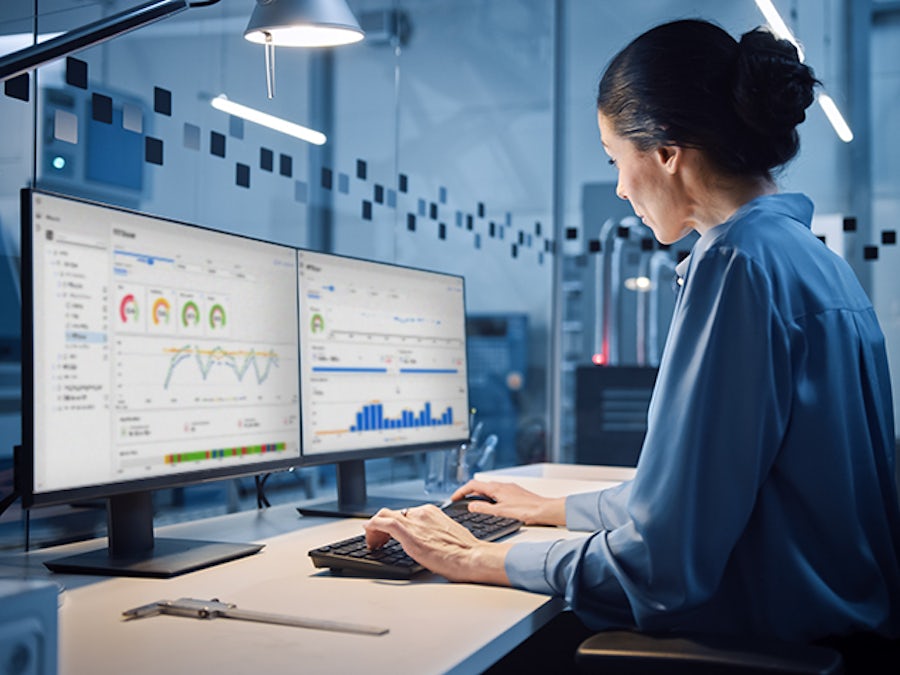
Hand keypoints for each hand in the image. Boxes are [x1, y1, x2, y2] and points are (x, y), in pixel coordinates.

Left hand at [364, 505, 511, 584]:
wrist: (472, 557)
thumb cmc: (465, 552)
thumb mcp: (447, 536)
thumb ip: (433, 534)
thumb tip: (427, 542)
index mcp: (431, 513)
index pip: (405, 514)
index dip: (393, 525)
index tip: (389, 535)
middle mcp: (421, 513)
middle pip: (392, 514)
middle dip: (381, 527)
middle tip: (378, 541)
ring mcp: (414, 521)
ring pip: (384, 516)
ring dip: (374, 529)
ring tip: (373, 543)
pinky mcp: (408, 532)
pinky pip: (382, 523)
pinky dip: (372, 528)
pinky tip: (369, 538)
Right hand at [449, 480, 566, 525]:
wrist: (545, 510)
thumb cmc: (526, 511)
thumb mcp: (500, 512)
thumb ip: (484, 508)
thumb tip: (471, 506)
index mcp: (496, 488)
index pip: (473, 485)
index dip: (461, 491)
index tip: (454, 498)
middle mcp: (502, 485)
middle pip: (480, 486)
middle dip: (468, 493)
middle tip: (461, 501)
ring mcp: (509, 489)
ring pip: (489, 489)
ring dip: (479, 495)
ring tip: (473, 505)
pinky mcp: (515, 493)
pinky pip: (498, 492)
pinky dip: (489, 497)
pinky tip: (492, 506)